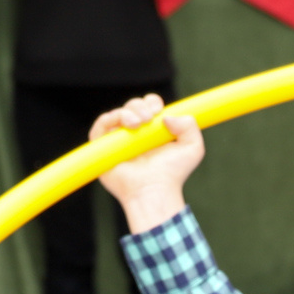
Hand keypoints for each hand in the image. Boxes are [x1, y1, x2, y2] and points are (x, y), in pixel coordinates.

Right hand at [92, 95, 201, 232]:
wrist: (155, 190)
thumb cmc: (173, 174)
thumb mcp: (193, 149)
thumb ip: (190, 126)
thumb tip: (167, 117)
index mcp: (153, 131)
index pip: (148, 106)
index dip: (152, 102)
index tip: (158, 110)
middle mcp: (135, 134)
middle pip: (132, 106)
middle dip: (140, 106)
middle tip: (149, 118)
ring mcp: (119, 141)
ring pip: (117, 113)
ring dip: (127, 112)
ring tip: (138, 125)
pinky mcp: (103, 148)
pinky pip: (100, 126)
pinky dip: (109, 118)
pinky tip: (125, 125)